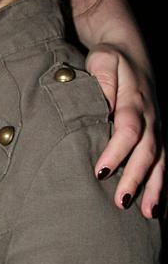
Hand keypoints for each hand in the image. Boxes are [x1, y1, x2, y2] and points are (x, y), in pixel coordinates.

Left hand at [87, 45, 163, 216]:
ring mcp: (158, 127)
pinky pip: (163, 162)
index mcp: (134, 100)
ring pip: (159, 160)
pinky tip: (156, 207)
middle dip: (136, 177)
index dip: (116, 151)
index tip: (101, 172)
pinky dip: (161, 185)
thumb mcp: (103, 62)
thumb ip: (102, 81)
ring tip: (148, 213)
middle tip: (121, 202)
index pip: (128, 129)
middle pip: (146, 151)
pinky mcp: (158, 135)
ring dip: (154, 187)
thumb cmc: (109, 59)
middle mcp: (151, 116)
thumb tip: (102, 106)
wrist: (130, 50)